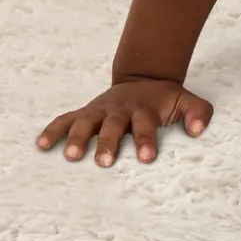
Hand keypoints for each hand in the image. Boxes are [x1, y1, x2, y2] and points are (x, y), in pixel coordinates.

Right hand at [37, 77, 213, 166]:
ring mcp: (100, 111)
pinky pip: (65, 119)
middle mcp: (120, 110)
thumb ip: (198, 112)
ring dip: (77, 138)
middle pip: (112, 126)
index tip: (147, 158)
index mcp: (144, 109)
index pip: (145, 125)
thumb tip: (198, 130)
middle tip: (104, 162)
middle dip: (108, 143)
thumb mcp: (185, 100)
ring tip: (71, 156)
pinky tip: (41, 144)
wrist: (144, 78)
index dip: (146, 140)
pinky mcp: (85, 112)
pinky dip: (53, 130)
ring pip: (85, 122)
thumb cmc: (164, 100)